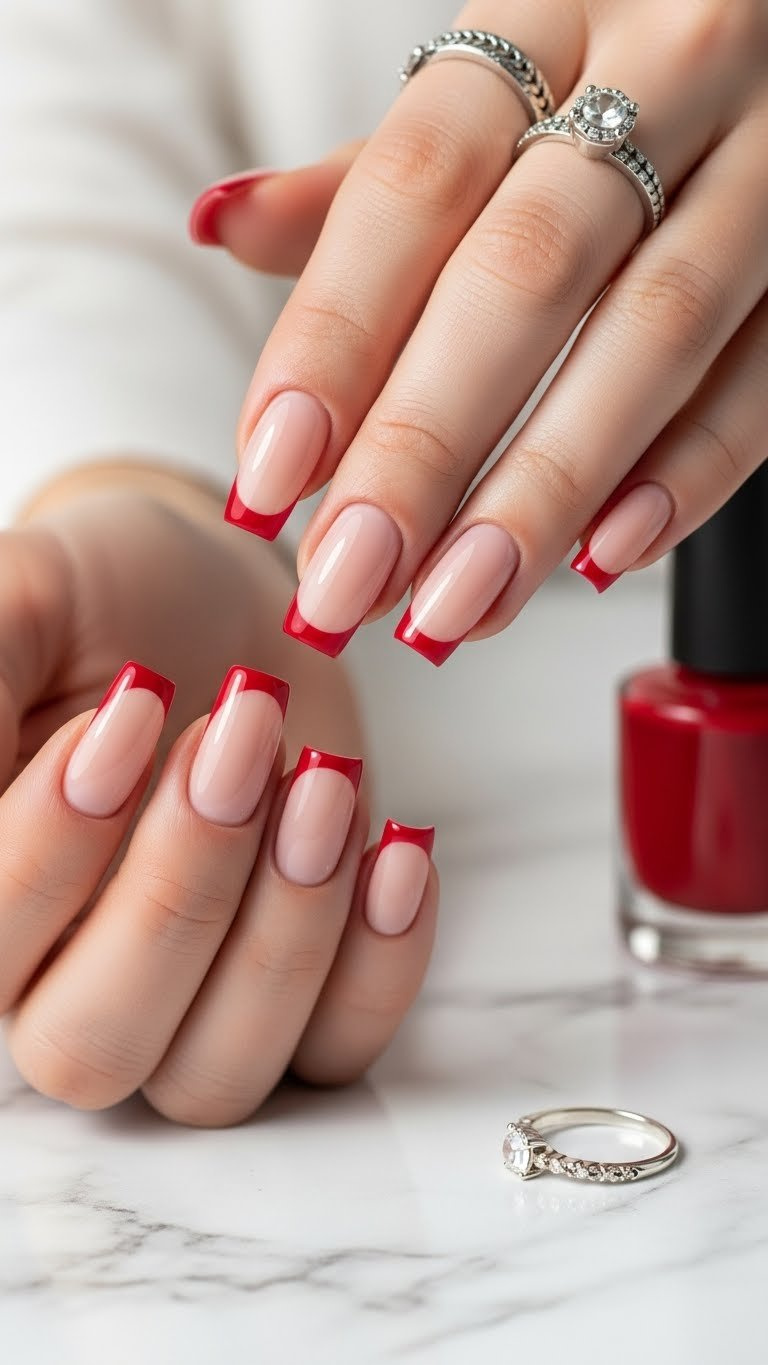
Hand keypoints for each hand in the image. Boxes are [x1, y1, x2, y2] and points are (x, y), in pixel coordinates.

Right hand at [0, 473, 436, 1122]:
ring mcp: (187, 1011)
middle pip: (93, 1044)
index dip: (50, 847)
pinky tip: (397, 849)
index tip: (134, 704)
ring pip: (214, 1073)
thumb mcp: (24, 597)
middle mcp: (62, 987)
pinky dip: (378, 966)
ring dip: (283, 929)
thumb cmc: (102, 604)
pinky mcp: (300, 1000)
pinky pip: (336, 1050)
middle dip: (177, 889)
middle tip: (241, 731)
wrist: (217, 615)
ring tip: (324, 779)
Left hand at [192, 0, 767, 663]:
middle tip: (347, 581)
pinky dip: (691, 472)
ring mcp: (767, 162)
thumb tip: (221, 223)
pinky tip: (604, 556)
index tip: (271, 476)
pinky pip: (767, 373)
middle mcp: (665, 70)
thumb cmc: (604, 79)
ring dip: (544, 488)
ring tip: (458, 604)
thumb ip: (363, 181)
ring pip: (654, 332)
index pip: (414, 184)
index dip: (335, 337)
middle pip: (526, 273)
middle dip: (425, 446)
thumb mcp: (483, 95)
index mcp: (541, 22)